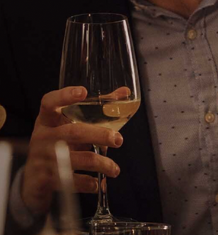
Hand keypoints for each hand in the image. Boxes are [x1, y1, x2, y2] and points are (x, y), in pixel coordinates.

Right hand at [22, 86, 123, 213]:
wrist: (34, 180)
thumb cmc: (58, 145)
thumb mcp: (69, 127)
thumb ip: (96, 110)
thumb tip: (125, 92)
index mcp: (47, 120)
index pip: (50, 102)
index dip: (65, 95)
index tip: (83, 92)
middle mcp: (42, 137)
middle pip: (73, 132)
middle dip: (99, 135)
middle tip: (118, 140)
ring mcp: (41, 158)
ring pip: (77, 159)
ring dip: (101, 164)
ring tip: (114, 169)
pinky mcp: (43, 179)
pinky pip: (71, 181)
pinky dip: (89, 184)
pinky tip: (98, 183)